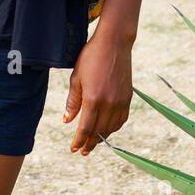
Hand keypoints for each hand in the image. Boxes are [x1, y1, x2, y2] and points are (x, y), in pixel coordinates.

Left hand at [62, 26, 132, 155]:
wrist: (114, 43)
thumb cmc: (91, 57)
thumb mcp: (76, 78)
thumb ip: (73, 102)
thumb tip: (67, 120)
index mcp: (93, 99)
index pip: (85, 128)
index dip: (79, 141)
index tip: (74, 149)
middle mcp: (109, 103)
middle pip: (99, 132)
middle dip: (90, 143)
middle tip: (83, 150)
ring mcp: (120, 101)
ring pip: (111, 128)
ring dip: (102, 137)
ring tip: (94, 141)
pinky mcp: (128, 97)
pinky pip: (121, 119)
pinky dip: (114, 127)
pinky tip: (108, 128)